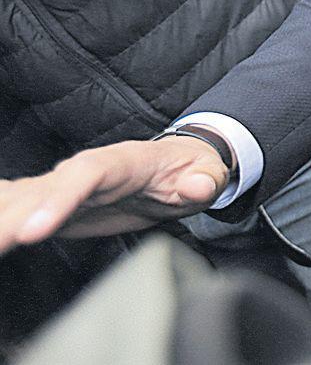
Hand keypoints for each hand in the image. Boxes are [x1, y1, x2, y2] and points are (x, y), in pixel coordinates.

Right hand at [0, 136, 227, 249]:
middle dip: (10, 218)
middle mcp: (84, 170)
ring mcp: (64, 186)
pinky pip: (15, 206)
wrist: (179, 166)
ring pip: (20, 200)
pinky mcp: (53, 204)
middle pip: (41, 192)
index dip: (57, 200)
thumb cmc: (189, 170)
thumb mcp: (209, 173)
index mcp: (121, 161)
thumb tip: (198, 185)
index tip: (32, 230)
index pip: (85, 175)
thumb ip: (205, 179)